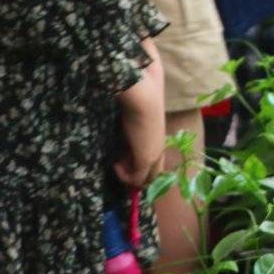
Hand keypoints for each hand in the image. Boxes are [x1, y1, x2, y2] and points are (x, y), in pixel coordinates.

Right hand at [115, 54, 164, 189]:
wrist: (143, 95)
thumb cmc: (139, 96)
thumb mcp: (134, 106)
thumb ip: (130, 112)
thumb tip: (123, 108)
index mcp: (157, 135)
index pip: (154, 159)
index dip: (137, 162)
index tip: (120, 159)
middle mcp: (159, 146)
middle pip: (154, 172)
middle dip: (136, 174)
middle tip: (117, 168)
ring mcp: (155, 154)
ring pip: (147, 178)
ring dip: (129, 176)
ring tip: (115, 166)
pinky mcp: (146, 159)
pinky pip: (137, 178)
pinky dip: (124, 176)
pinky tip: (115, 165)